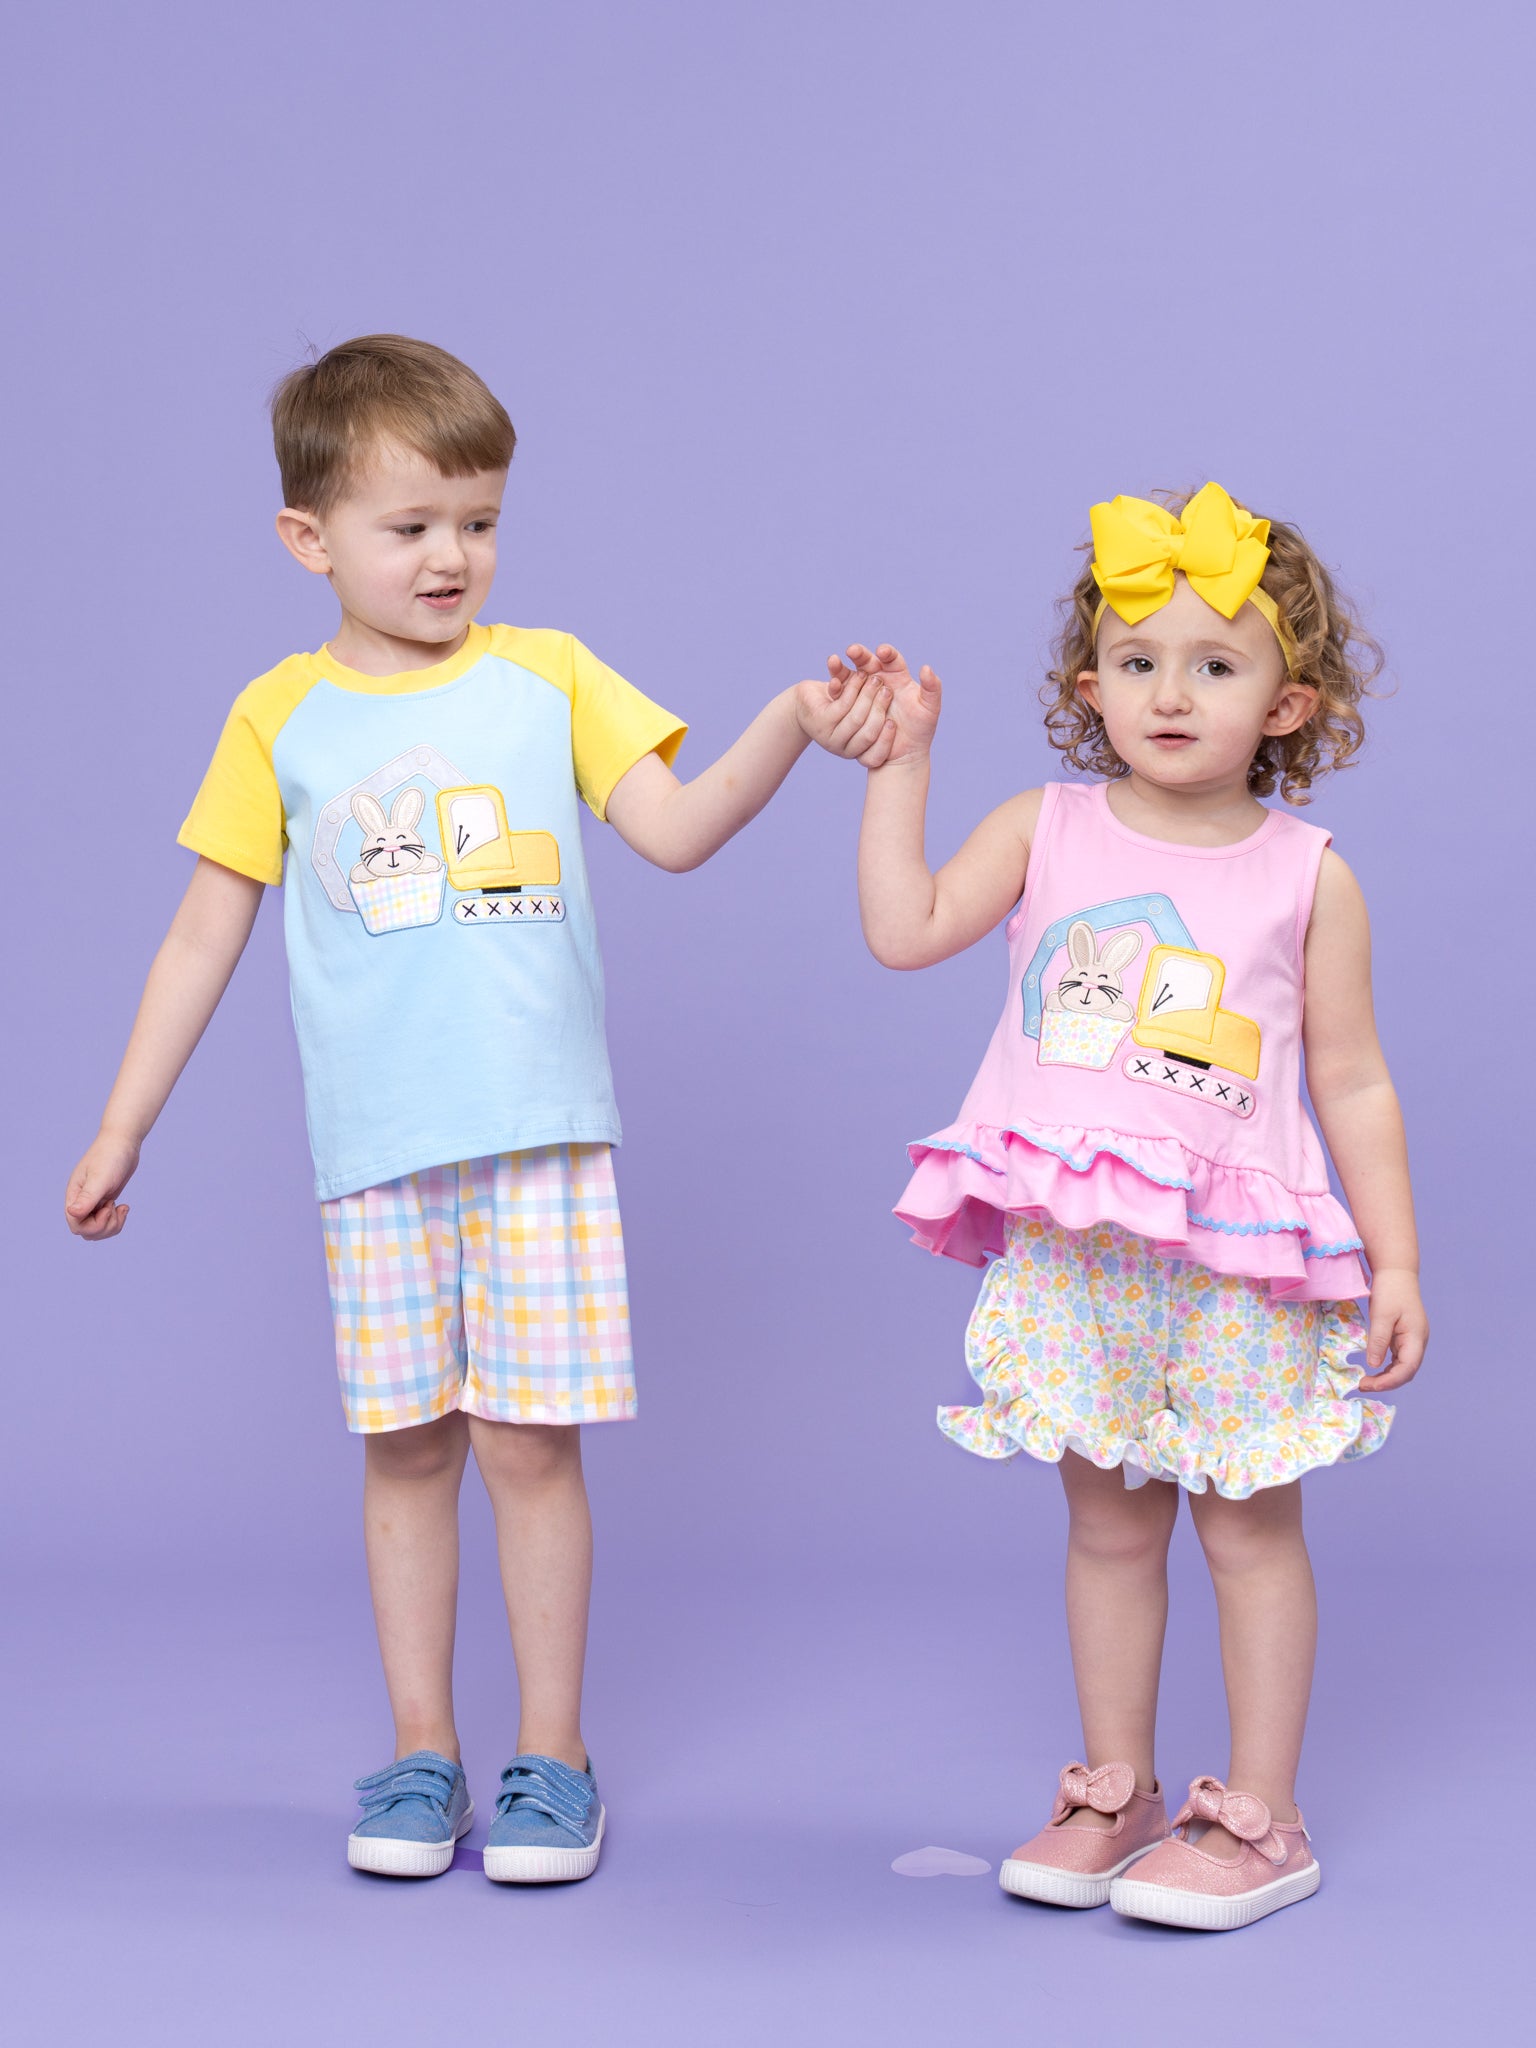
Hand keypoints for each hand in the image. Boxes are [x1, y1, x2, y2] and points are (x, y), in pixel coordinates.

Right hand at [65, 1129, 140, 1240]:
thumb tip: (72, 1213)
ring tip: (121, 1208)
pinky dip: (117, 1219)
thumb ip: (87, 1197)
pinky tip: (124, 1206)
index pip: (76, 1226)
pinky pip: (107, 1221)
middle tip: (115, 1207)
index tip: (108, 1206)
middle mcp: (81, 1201)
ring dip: (112, 1225)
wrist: (123, 1142)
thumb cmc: (110, 1156)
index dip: (94, 1225)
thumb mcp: (100, 1178)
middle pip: (87, 1231)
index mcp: (74, 1196)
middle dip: (105, 1227)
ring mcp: (93, 1201)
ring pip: (97, 1229)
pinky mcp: (104, 1200)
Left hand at [793, 670, 894, 764]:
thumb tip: (898, 726)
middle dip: (880, 710)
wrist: (807, 701)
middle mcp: (841, 749)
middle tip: (888, 690)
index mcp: (855, 752)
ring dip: (868, 695)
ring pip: (856, 717)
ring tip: (876, 679)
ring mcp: (828, 737)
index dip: (887, 740)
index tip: (895, 722)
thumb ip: (878, 721)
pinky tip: (860, 674)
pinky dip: (854, 687)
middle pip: (868, 734)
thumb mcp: (862, 716)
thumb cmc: (839, 706)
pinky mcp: (819, 719)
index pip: (876, 755)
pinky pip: (844, 703)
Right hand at [828, 644, 940, 767]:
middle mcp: (878, 681)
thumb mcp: (930, 709)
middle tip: (852, 650)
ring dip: (842, 668)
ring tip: (834, 661)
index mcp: (897, 676)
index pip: (890, 658)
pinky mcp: (850, 707)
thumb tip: (926, 668)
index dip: (886, 653)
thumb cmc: (920, 730)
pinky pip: (841, 696)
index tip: (882, 652)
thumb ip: (932, 688)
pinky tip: (832, 685)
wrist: (904, 754)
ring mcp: (862, 693)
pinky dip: (836, 689)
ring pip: (850, 676)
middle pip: (866, 662)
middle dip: (859, 655)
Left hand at [1357, 1267, 1427, 1390]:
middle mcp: (1418, 1342)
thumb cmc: (1390, 1291)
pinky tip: (1374, 1370)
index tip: (1368, 1385)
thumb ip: (1378, 1340)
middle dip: (1386, 1382)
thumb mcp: (1381, 1315)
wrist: (1397, 1273)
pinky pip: (1398, 1358)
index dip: (1389, 1381)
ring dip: (1387, 1377)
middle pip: (1406, 1371)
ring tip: (1366, 1381)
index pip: (1407, 1368)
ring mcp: (1413, 1340)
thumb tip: (1373, 1365)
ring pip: (1403, 1367)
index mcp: (1417, 1337)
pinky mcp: (1405, 1337)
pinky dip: (1387, 1367)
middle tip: (1363, 1385)